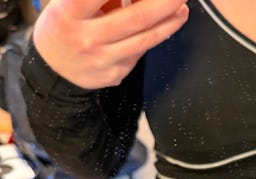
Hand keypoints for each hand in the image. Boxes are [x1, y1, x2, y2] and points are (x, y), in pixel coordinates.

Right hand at [33, 0, 188, 88]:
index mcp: (69, 14)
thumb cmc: (64, 26)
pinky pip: (139, 52)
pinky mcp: (115, 74)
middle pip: (136, 18)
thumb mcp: (69, 3)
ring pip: (145, 39)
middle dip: (163, 4)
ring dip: (169, 23)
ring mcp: (103, 61)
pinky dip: (154, 36)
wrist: (54, 69)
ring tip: (181, 8)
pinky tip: (164, 25)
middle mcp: (87, 39)